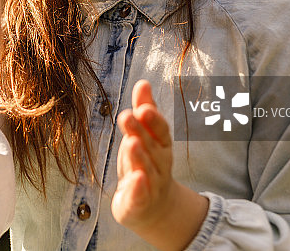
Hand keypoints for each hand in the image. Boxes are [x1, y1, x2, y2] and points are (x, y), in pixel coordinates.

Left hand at [111, 80, 207, 249]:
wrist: (154, 207)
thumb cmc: (146, 163)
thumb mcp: (143, 135)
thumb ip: (144, 110)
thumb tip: (143, 82)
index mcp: (160, 145)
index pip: (160, 130)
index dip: (153, 119)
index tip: (142, 106)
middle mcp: (159, 164)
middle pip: (151, 146)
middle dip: (141, 130)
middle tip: (128, 115)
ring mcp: (152, 184)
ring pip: (147, 169)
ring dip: (140, 156)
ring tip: (131, 142)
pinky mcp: (140, 202)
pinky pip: (141, 196)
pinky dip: (139, 188)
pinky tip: (135, 179)